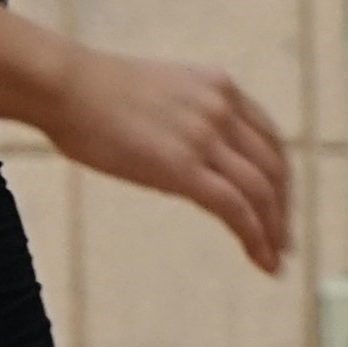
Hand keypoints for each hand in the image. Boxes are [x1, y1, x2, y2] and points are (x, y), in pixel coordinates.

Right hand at [43, 46, 290, 274]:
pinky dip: (254, 237)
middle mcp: (222, 109)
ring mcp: (205, 137)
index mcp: (219, 87)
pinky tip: (259, 258)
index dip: (282, 178)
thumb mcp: (160, 96)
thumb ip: (187, 120)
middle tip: (282, 241)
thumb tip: (190, 160)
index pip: (270, 139)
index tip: (280, 205)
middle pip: (274, 168)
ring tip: (273, 259)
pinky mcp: (184, 167)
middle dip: (283, 210)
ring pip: (261, 192)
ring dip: (273, 231)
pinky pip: (235, 208)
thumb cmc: (93, 94)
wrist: (64, 87)